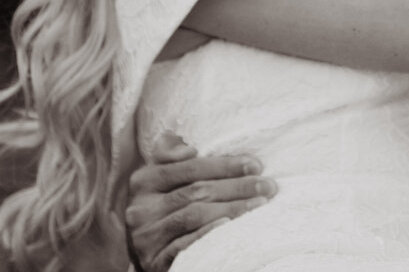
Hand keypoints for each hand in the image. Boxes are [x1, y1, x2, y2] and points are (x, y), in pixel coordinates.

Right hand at [125, 133, 275, 271]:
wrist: (149, 246)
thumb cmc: (165, 202)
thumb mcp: (163, 175)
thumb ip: (171, 152)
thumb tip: (189, 149)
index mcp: (144, 181)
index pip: (188, 168)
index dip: (224, 165)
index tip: (255, 165)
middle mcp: (141, 208)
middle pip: (195, 192)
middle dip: (236, 186)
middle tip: (267, 185)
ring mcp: (146, 236)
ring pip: (193, 216)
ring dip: (232, 208)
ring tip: (259, 204)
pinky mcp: (154, 259)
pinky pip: (184, 245)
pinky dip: (208, 233)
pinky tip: (229, 225)